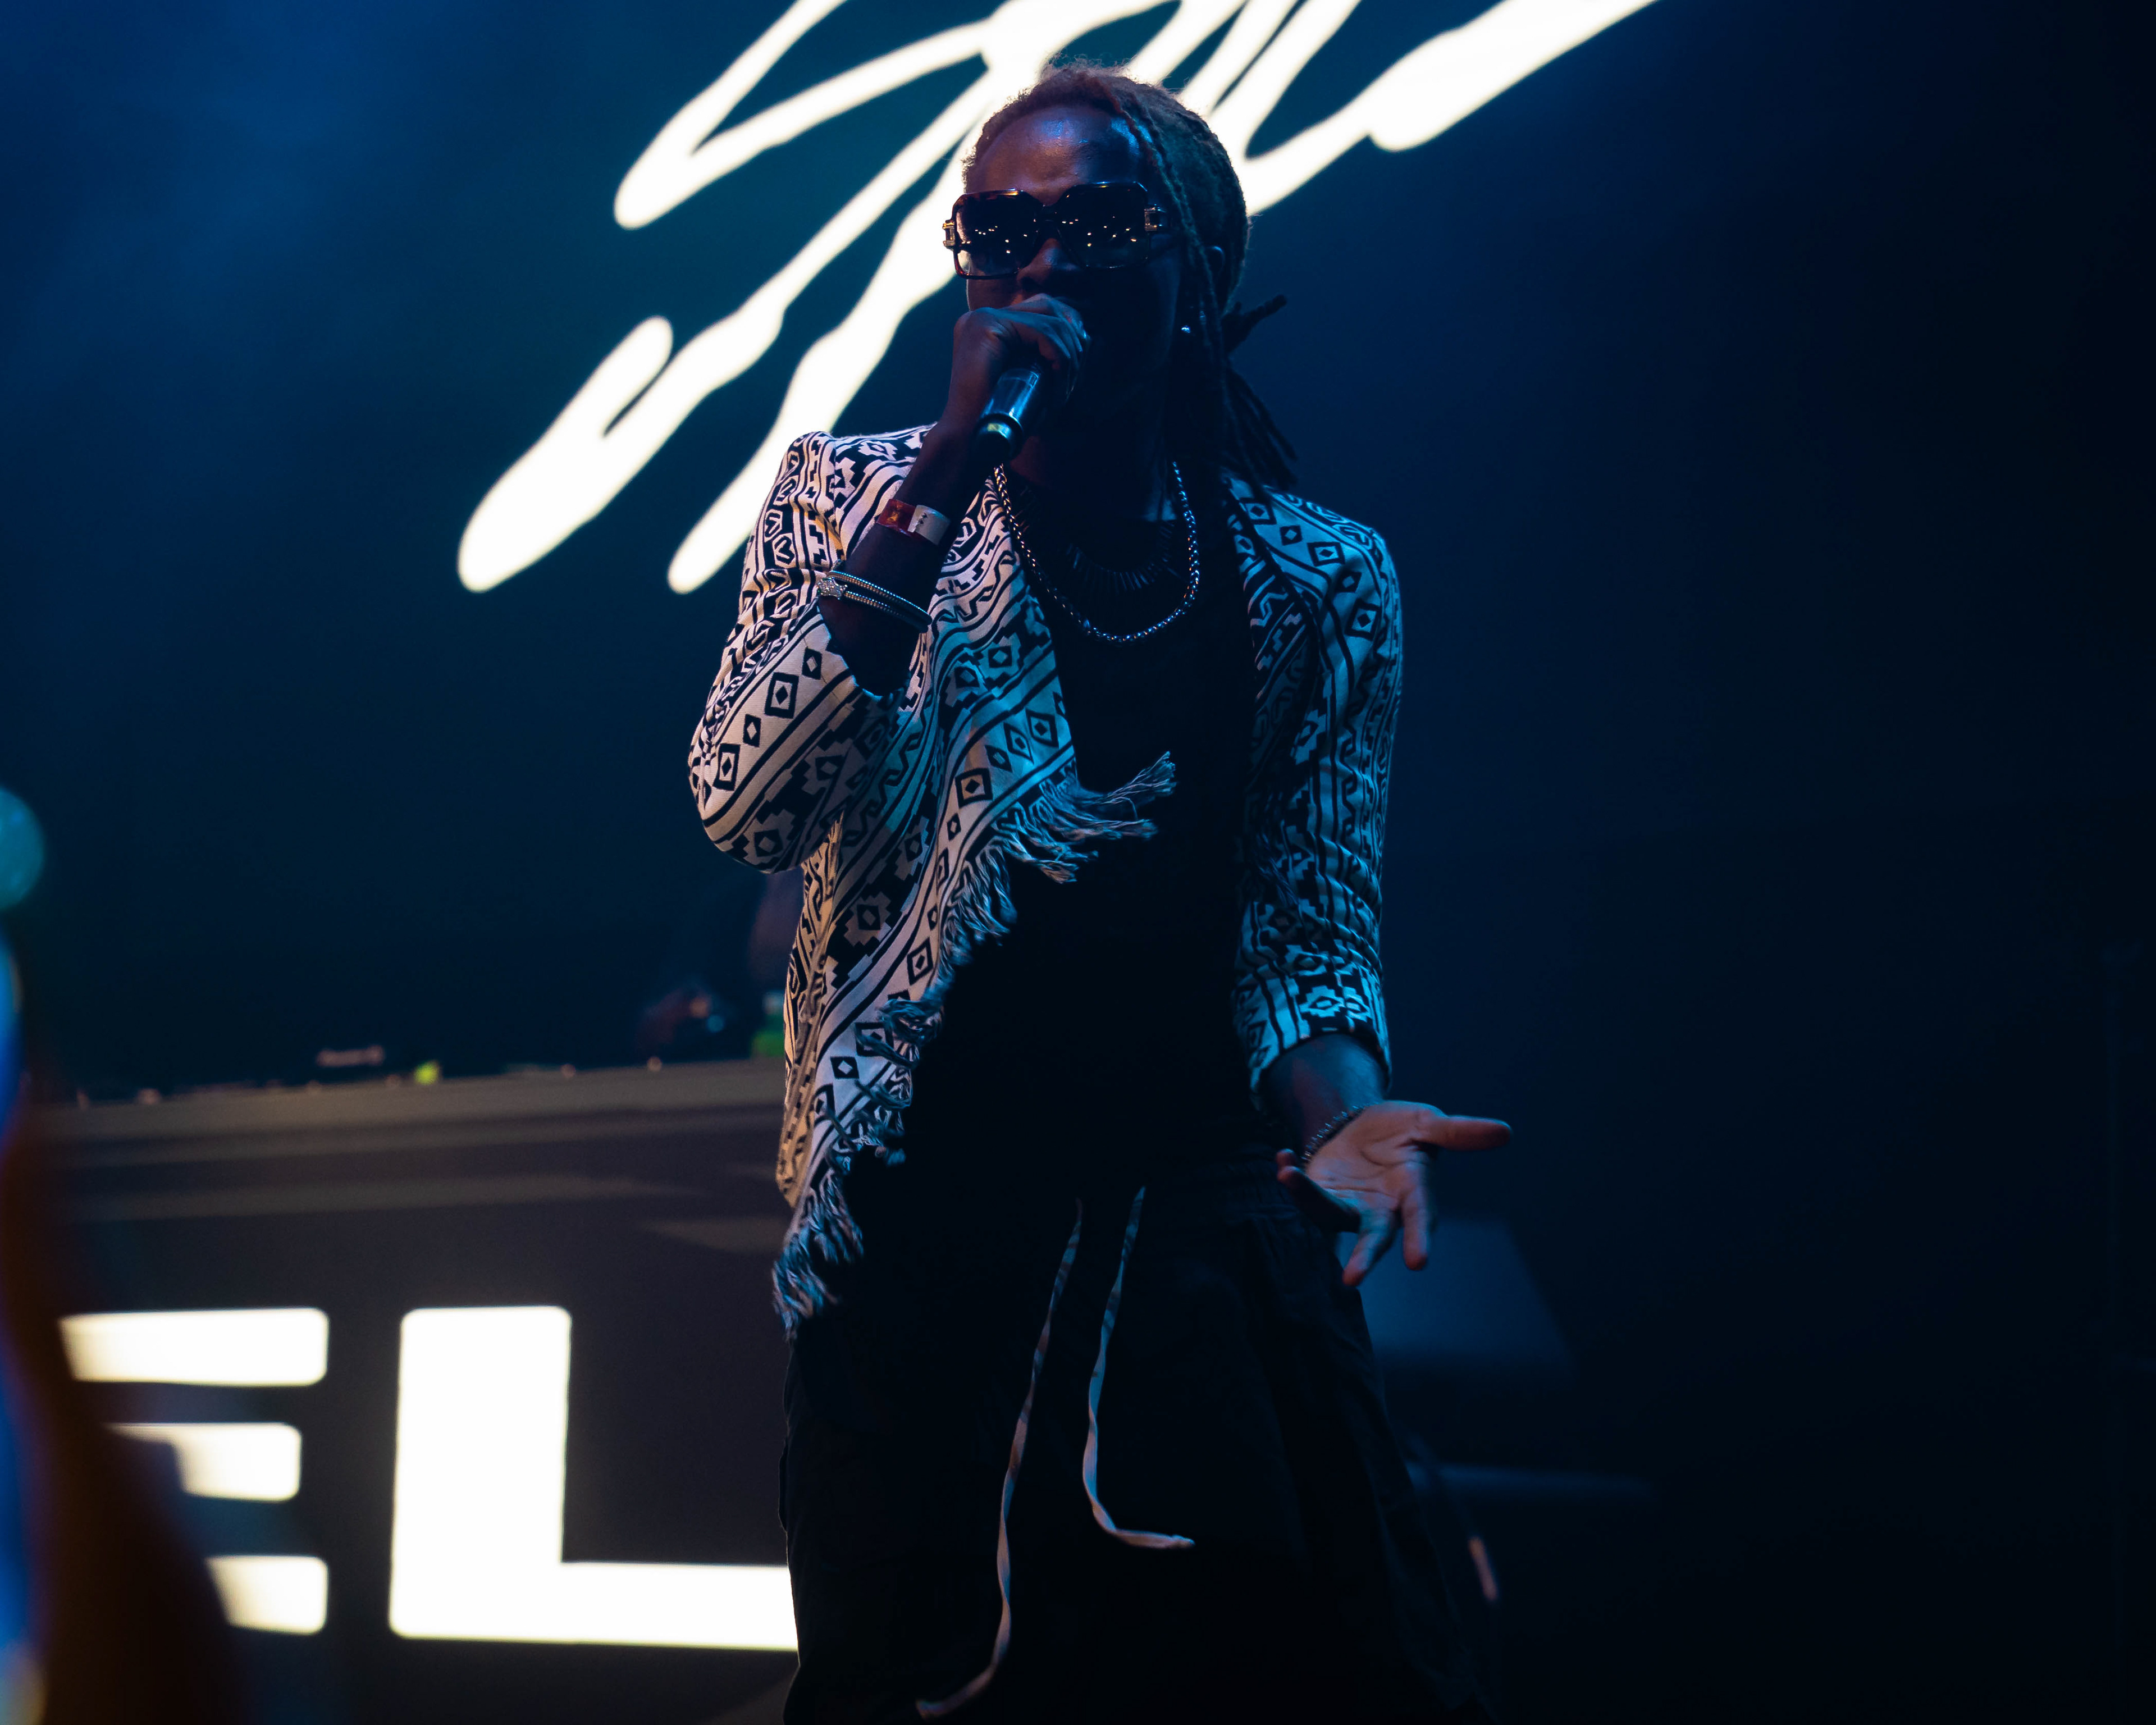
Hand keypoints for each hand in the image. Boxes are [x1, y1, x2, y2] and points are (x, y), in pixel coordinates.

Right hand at [931, 293, 1088, 448]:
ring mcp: (982, 318)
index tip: (1077, 366)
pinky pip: (1041, 333)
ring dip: (1068, 357)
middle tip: (1074, 376)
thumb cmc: (1001, 422)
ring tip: (1062, 391)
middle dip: (1073, 339)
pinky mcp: (986, 326)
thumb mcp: (1030, 382)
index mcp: (990, 326)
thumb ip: (1047, 357)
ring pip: (1049, 320)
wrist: (968, 442)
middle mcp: (984, 316)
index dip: (1069, 331)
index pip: (1042, 307)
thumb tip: (1090, 340)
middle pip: (1048, 306)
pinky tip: (1057, 388)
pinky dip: (1059, 359)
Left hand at [1274, 1102, 1510, 1285]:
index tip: (1418, 1262)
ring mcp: (1348, 1206)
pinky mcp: (1321, 1195)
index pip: (1419, 1219)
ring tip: (1288, 1175)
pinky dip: (1291, 1178)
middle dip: (1363, 1256)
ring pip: (1328, 1215)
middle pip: (1372, 1238)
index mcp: (1413, 1194)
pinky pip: (1304, 1194)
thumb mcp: (1429, 1124)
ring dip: (1307, 1199)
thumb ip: (1459, 1133)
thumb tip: (1505, 1132)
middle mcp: (1381, 1210)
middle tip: (1352, 1278)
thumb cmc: (1405, 1131)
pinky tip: (1281, 1158)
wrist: (1365, 1125)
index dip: (1419, 1239)